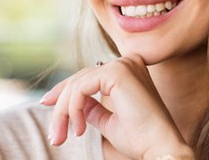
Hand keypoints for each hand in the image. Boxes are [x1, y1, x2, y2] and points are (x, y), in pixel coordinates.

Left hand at [40, 55, 193, 158]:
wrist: (159, 147)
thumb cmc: (139, 137)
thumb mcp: (109, 120)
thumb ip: (94, 108)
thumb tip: (77, 104)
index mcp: (128, 70)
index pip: (90, 75)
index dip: (67, 90)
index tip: (48, 104)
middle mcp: (127, 62)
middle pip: (82, 77)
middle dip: (61, 103)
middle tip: (54, 131)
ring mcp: (123, 64)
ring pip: (79, 82)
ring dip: (64, 110)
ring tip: (62, 135)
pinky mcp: (118, 72)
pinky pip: (82, 87)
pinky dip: (73, 108)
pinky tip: (79, 127)